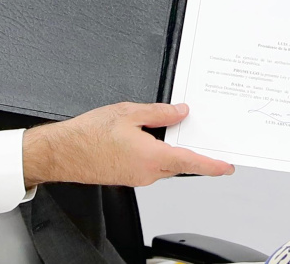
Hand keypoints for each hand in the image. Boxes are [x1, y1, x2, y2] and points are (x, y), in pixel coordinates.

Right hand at [21, 102, 234, 187]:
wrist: (62, 153)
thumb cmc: (88, 134)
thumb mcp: (128, 112)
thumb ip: (159, 113)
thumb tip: (180, 112)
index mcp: (152, 157)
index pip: (192, 163)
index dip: (213, 165)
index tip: (227, 166)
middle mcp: (148, 173)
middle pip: (180, 164)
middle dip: (192, 152)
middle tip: (200, 134)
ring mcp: (137, 177)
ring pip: (164, 165)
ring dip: (170, 150)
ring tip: (165, 128)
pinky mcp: (127, 177)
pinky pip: (150, 166)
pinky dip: (155, 153)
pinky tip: (146, 137)